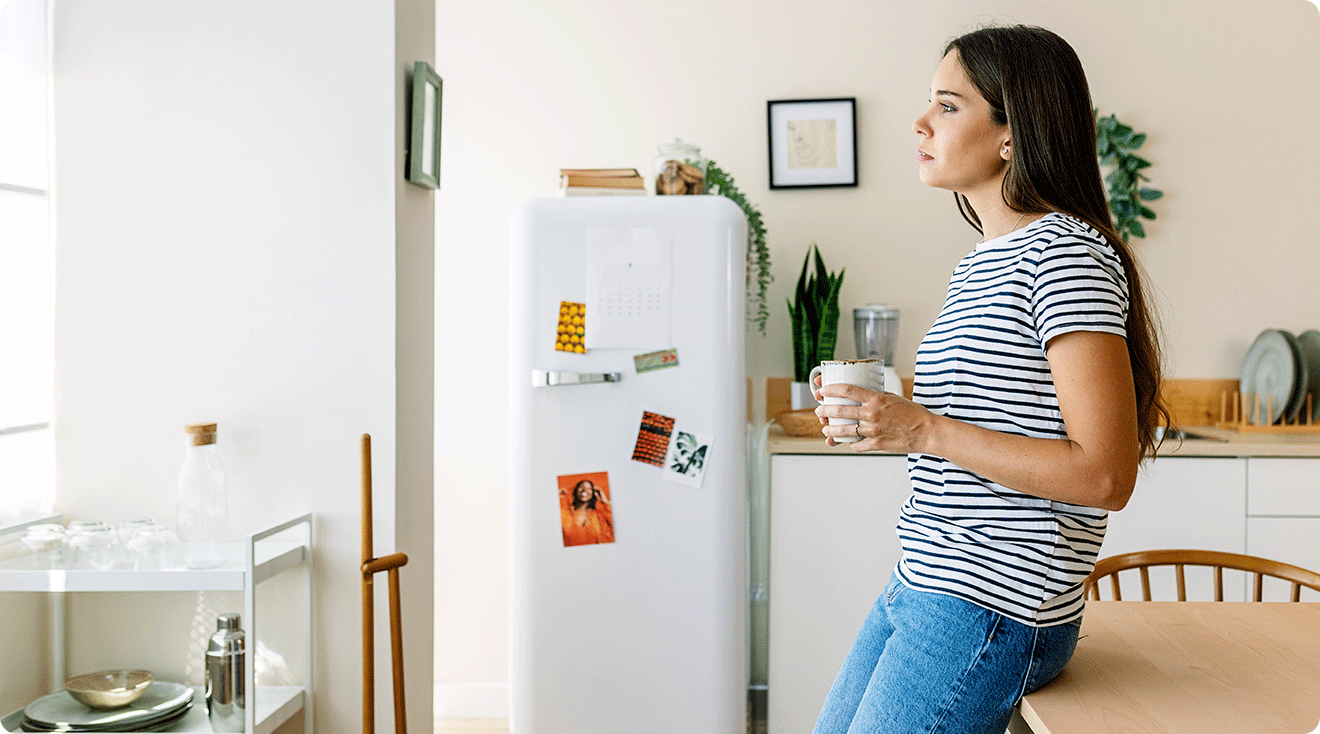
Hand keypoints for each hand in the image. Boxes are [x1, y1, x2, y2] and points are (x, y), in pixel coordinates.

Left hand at [814, 383, 932, 451]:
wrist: (927, 432)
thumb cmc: (914, 414)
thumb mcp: (894, 397)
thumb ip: (876, 396)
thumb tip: (862, 395)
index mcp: (876, 399)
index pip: (846, 390)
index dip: (830, 389)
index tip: (822, 390)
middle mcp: (872, 414)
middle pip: (839, 410)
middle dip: (824, 410)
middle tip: (820, 411)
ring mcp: (872, 430)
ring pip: (842, 431)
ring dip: (830, 430)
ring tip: (826, 429)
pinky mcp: (876, 444)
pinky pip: (856, 445)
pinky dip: (851, 443)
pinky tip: (848, 442)